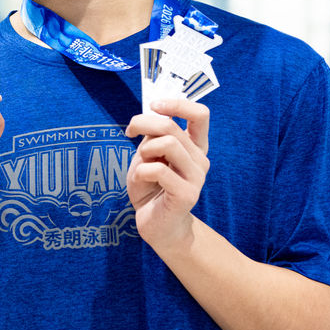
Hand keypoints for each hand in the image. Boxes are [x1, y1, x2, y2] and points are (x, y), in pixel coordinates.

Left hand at [124, 98, 209, 251]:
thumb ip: (154, 136)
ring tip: (140, 164)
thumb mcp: (148, 155)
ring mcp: (196, 177)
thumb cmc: (151, 188)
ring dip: (145, 150)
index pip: (200, 114)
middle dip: (143, 123)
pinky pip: (158, 170)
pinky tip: (140, 181)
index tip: (154, 105)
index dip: (177, 103)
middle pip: (172, 126)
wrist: (156, 225)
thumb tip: (150, 115)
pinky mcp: (187, 193)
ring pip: (169, 143)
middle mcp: (200, 159)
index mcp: (194, 146)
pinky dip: (141, 172)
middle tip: (130, 132)